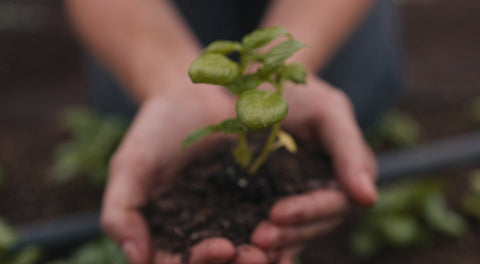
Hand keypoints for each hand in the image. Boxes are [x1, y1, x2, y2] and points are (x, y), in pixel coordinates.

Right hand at [100, 87, 267, 263]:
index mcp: (165, 234)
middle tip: (257, 256)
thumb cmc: (154, 130)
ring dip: (262, 257)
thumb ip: (122, 211)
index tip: (222, 248)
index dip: (199, 263)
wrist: (192, 96)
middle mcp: (197, 234)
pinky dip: (281, 235)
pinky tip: (293, 232)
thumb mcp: (131, 166)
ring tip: (277, 248)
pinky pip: (269, 225)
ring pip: (244, 251)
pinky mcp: (254, 203)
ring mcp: (228, 220)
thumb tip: (137, 260)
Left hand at [251, 75, 377, 262]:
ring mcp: (300, 199)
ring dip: (277, 243)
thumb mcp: (327, 111)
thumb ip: (349, 150)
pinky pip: (277, 231)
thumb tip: (369, 199)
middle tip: (258, 236)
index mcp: (347, 172)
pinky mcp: (274, 202)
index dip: (309, 211)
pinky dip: (269, 245)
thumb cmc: (296, 91)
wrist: (258, 85)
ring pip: (297, 234)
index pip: (335, 202)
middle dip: (290, 232)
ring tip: (249, 246)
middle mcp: (327, 190)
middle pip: (316, 225)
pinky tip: (248, 252)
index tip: (277, 213)